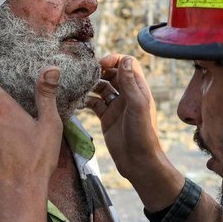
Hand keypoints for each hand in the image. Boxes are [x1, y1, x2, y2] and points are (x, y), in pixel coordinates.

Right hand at [85, 54, 182, 210]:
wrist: (138, 161)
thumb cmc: (143, 133)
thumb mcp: (137, 106)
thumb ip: (130, 84)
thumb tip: (125, 60)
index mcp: (138, 89)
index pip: (127, 64)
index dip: (115, 60)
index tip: (102, 64)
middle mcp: (127, 95)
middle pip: (113, 73)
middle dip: (100, 70)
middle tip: (87, 72)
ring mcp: (116, 106)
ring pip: (102, 87)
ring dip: (91, 84)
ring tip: (80, 84)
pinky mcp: (106, 118)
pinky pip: (94, 103)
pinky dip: (86, 100)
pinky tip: (79, 100)